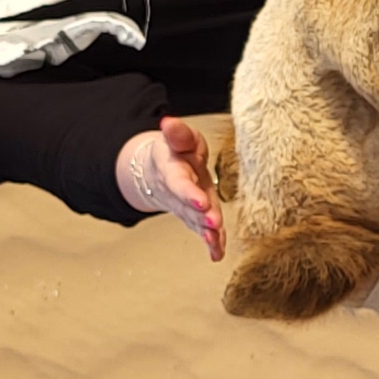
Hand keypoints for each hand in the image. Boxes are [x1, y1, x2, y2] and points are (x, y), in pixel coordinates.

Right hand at [115, 116, 221, 257]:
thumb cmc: (176, 152)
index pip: (180, 183)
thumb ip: (177, 133)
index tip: (200, 202)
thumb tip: (169, 122)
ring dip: (206, 232)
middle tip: (214, 223)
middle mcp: (178, 194)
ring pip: (196, 222)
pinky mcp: (195, 217)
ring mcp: (186, 208)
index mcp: (173, 172)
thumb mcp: (178, 138)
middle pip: (189, 207)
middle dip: (202, 216)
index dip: (189, 194)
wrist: (160, 171)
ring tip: (215, 241)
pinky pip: (202, 231)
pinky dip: (210, 244)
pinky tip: (217, 255)